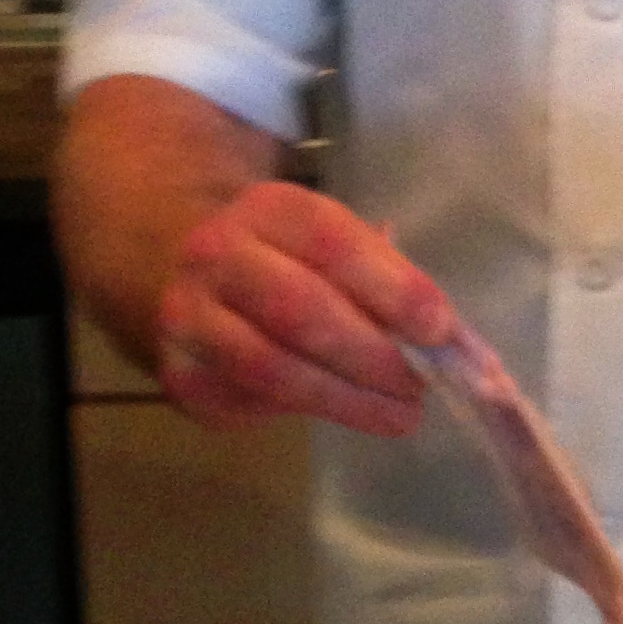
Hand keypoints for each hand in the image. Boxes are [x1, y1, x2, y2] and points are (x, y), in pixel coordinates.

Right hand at [155, 182, 458, 436]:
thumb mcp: (328, 240)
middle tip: (420, 386)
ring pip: (273, 367)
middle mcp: (218, 254)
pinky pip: (252, 401)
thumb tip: (448, 337)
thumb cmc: (283, 257)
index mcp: (269, 209)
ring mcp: (188, 316)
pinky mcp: (180, 374)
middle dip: (372, 355)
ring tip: (398, 414)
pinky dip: (309, 412)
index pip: (334, 244)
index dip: (392, 288)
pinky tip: (349, 412)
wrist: (174, 268)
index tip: (440, 329)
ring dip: (347, 398)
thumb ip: (383, 276)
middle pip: (301, 310)